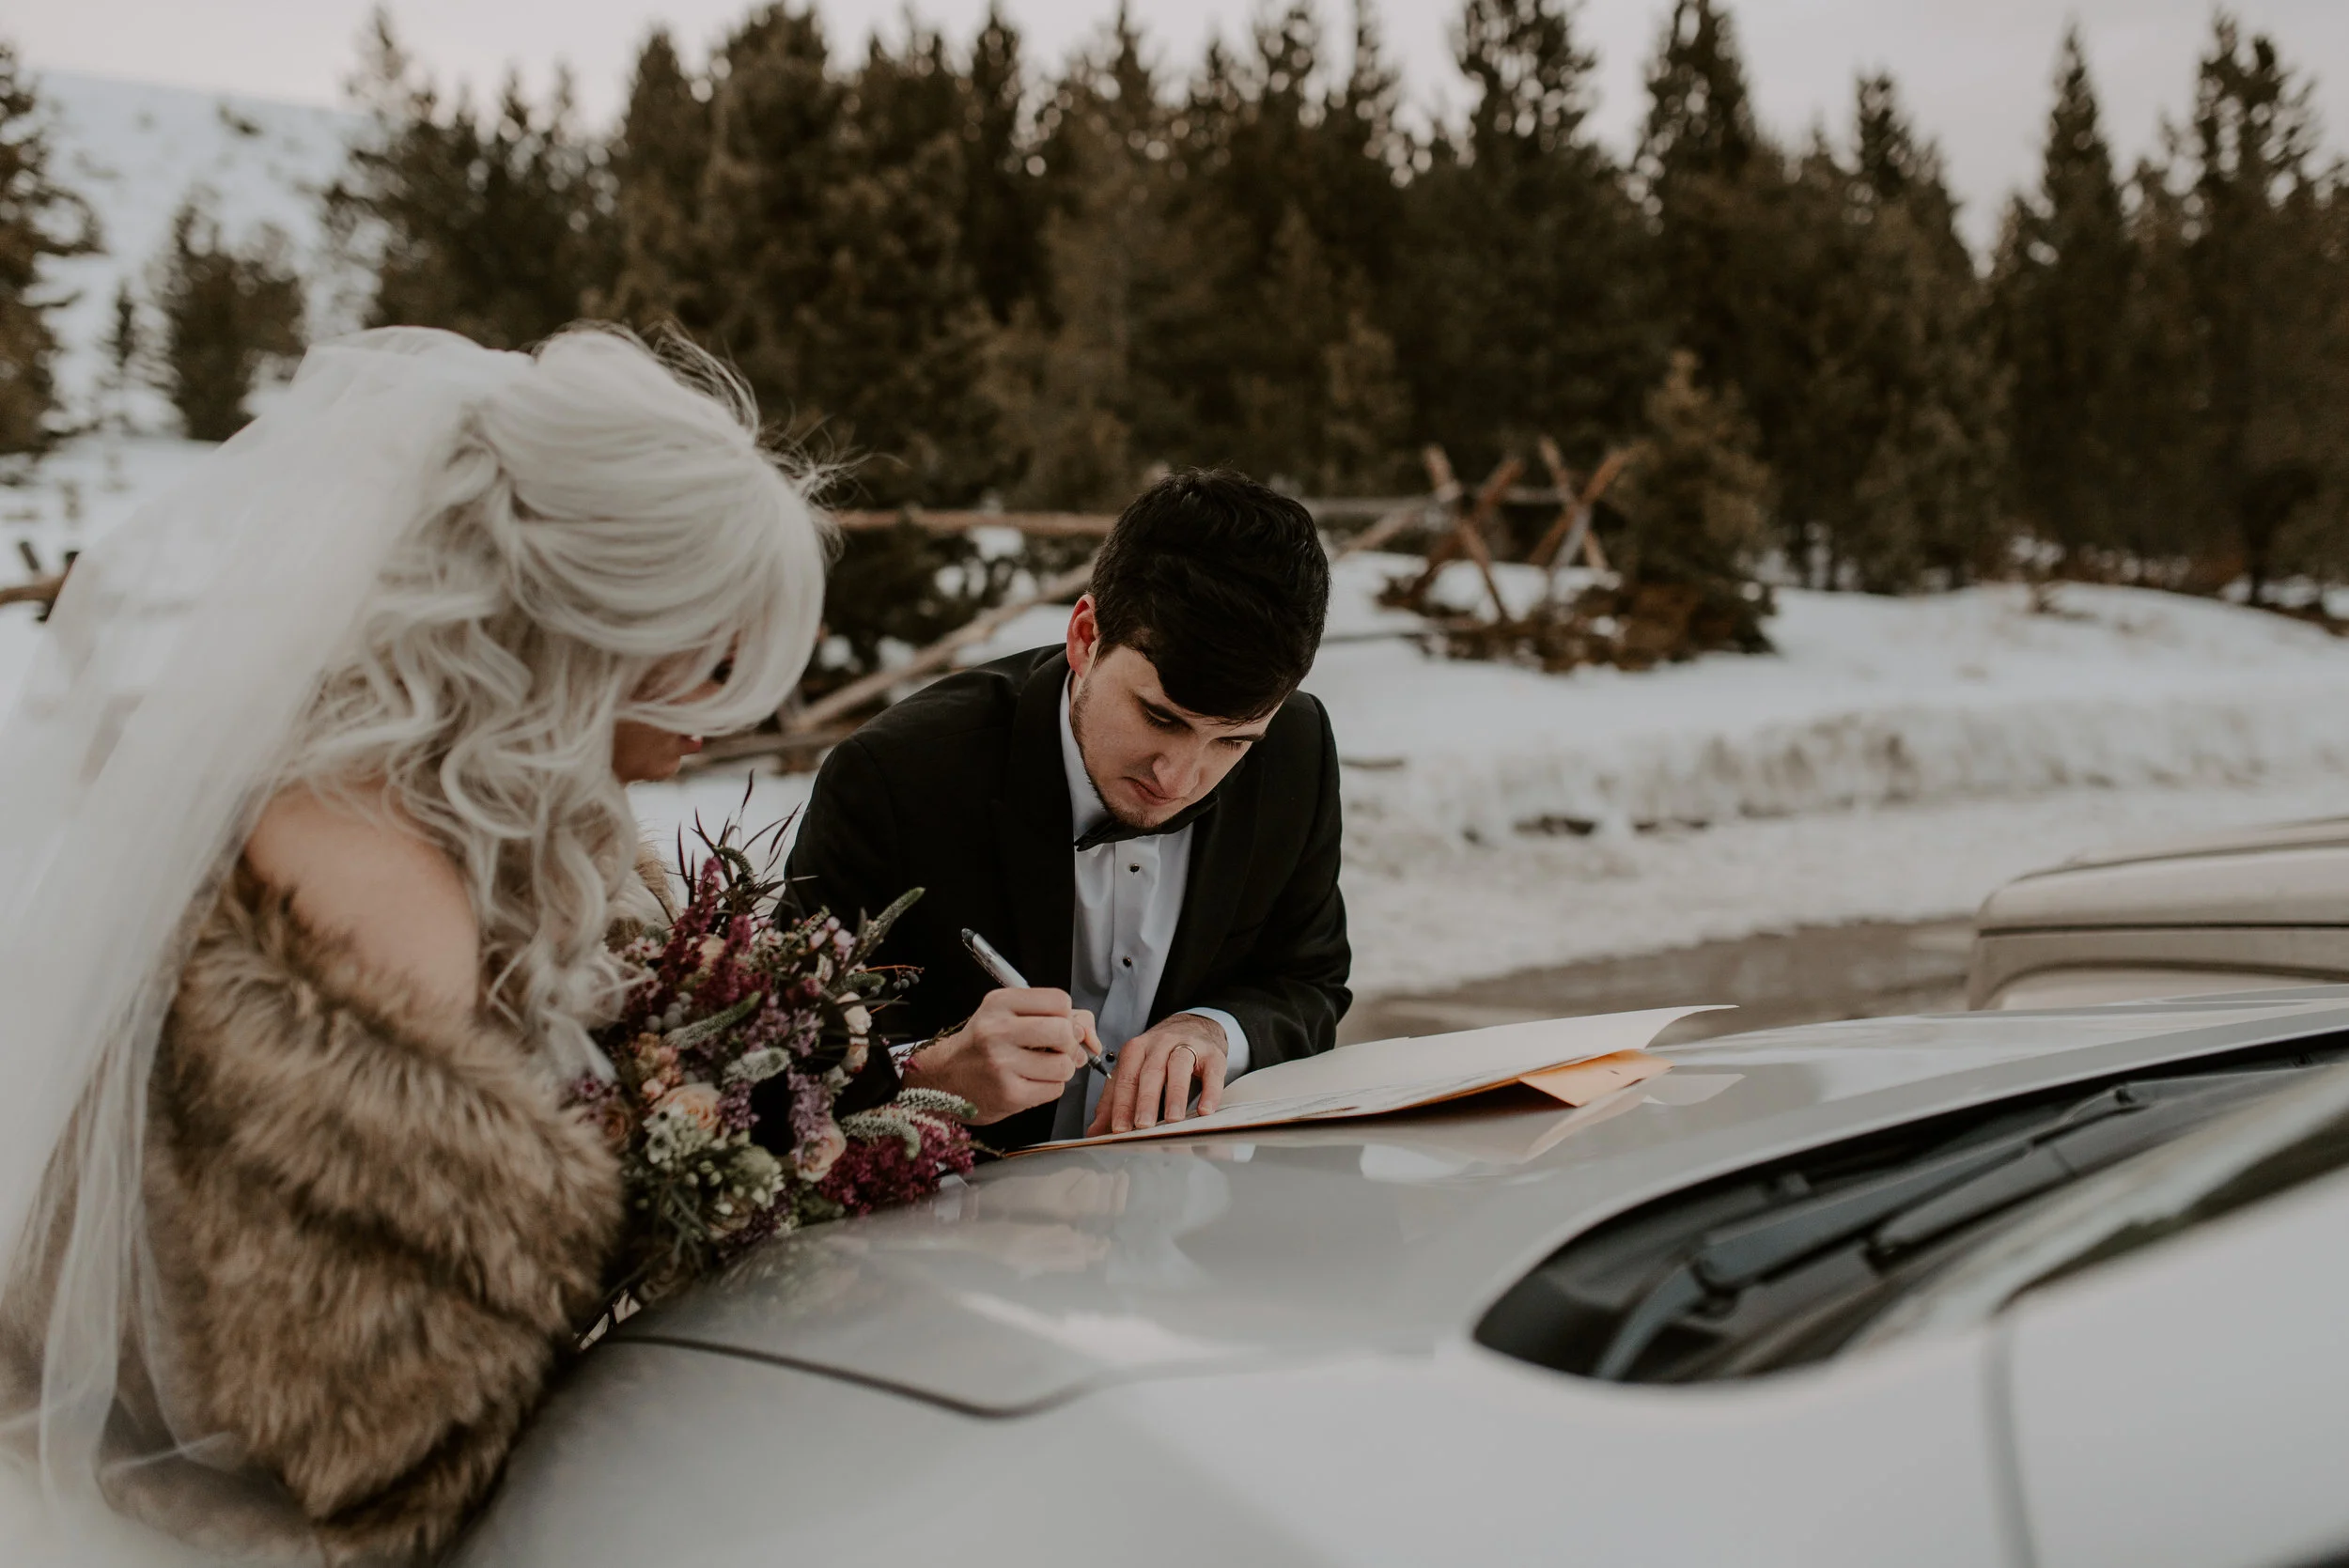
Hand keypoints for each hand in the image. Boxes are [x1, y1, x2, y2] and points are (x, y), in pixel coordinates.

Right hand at [904, 987, 1098, 1125]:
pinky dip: (1050, 1087)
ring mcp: (1002, 1064)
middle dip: (1069, 1043)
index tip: (1056, 1024)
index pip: (1059, 1001)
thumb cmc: (983, 1045)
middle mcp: (998, 1031)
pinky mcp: (1009, 1094)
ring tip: (1041, 1068)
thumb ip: (1055, 1015)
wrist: (945, 1078)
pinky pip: (1055, 1090)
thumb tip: (1090, 1033)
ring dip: (1061, 1069)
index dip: (1066, 1015)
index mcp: (1000, 1003)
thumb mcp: (1009, 1015)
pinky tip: (1030, 1082)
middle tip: (1057, 1048)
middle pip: (1065, 1031)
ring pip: (1065, 1065)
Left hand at [1088, 1013, 1227, 1135]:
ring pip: (1179, 1067)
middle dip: (1146, 1100)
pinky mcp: (1213, 1054)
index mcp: (1136, 1049)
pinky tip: (1205, 1109)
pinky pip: (1212, 1071)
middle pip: (1150, 1071)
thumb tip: (1095, 1132)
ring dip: (1175, 1094)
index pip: (1126, 1078)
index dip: (1121, 1104)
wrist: (1194, 1025)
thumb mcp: (1135, 1071)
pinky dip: (1209, 1091)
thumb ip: (1115, 1101)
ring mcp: (1188, 1046)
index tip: (1119, 1129)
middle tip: (1142, 1125)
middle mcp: (1160, 1044)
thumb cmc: (1160, 1055)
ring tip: (1172, 1120)